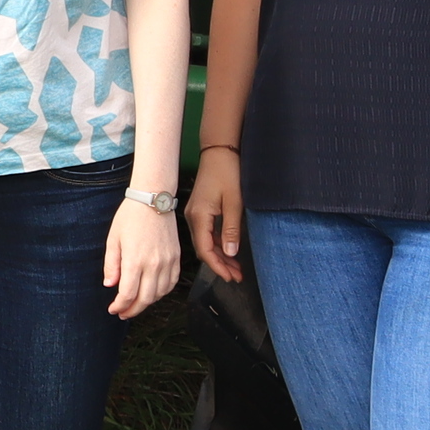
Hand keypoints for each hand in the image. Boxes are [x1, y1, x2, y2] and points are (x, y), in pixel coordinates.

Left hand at [103, 196, 182, 319]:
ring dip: (147, 303)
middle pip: (145, 299)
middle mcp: (154, 264)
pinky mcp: (176, 258)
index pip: (128, 294)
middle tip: (123, 313)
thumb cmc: (130, 217)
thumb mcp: (113, 239)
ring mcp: (168, 262)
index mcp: (135, 260)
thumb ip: (111, 265)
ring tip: (136, 304)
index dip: (120, 306)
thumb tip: (110, 285)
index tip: (113, 309)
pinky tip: (153, 293)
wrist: (153, 199)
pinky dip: (162, 292)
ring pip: (160, 293)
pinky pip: (172, 283)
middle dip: (133, 310)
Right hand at [184, 143, 244, 282]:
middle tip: (236, 277)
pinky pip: (207, 233)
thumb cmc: (227, 173)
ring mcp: (194, 215)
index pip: (205, 250)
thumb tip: (231, 253)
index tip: (231, 277)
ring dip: (220, 256)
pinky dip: (218, 244)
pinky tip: (229, 251)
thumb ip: (231, 229)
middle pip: (204, 249)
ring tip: (236, 268)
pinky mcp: (199, 211)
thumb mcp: (234, 202)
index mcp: (199, 217)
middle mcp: (193, 218)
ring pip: (205, 242)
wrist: (218, 152)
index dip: (218, 266)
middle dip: (220, 264)